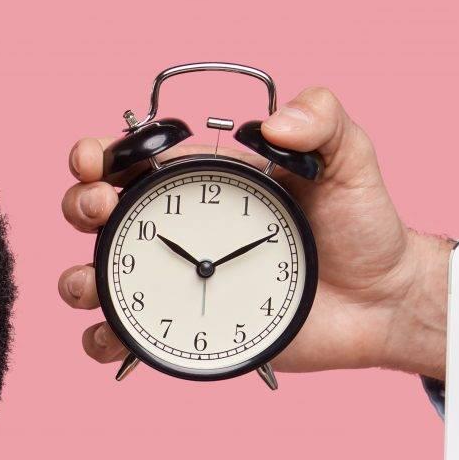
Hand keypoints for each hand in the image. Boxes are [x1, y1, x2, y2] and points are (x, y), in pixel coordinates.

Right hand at [61, 87, 450, 379]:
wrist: (379, 302)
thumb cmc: (362, 228)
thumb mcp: (350, 159)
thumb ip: (322, 119)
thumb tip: (274, 122)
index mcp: (199, 182)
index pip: (129, 159)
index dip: (97, 155)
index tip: (97, 161)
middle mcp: (175, 231)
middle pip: (93, 215)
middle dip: (79, 206)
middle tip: (103, 211)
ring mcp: (173, 284)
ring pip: (92, 278)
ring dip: (79, 278)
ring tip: (98, 279)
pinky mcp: (181, 333)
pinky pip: (119, 340)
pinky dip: (102, 339)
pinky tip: (117, 334)